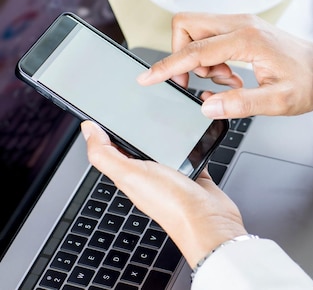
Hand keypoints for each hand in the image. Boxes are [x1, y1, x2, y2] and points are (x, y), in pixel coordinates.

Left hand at [80, 121, 246, 267]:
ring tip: (161, 117)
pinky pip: (188, 154)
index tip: (103, 112)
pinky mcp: (192, 173)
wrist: (209, 220)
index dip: (103, 131)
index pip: (110, 150)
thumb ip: (105, 154)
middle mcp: (148, 175)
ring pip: (162, 150)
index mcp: (129, 175)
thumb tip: (87, 130)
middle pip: (136, 148)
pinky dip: (189, 143)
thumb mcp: (130, 175)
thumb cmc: (171, 204)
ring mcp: (171, 175)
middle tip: (133, 109)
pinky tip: (191, 135)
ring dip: (162, 135)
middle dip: (134, 129)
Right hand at [136, 13, 312, 118]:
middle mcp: (242, 24)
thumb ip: (240, 104)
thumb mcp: (278, 102)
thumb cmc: (311, 82)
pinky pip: (213, 36)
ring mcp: (243, 23)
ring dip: (199, 58)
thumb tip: (206, 105)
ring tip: (225, 83)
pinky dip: (212, 57)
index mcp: (246, 40)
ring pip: (197, 29)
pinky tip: (232, 77)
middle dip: (180, 54)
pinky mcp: (246, 28)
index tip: (148, 78)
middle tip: (196, 82)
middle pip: (187, 24)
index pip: (193, 50)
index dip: (167, 66)